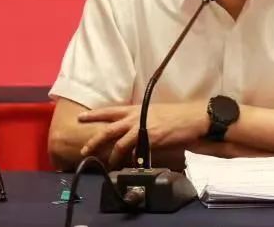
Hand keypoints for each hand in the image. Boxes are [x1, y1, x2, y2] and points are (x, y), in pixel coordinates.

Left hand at [77, 101, 208, 165]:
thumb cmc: (177, 115)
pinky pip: (135, 152)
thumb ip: (141, 120)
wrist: (192, 117)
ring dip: (111, 156)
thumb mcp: (154, 113)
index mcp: (136, 109)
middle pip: (108, 129)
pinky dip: (131, 159)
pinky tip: (130, 164)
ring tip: (107, 164)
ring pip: (119, 143)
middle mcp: (135, 117)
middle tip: (84, 150)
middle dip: (94, 140)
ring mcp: (142, 128)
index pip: (110, 110)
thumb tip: (134, 129)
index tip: (80, 117)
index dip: (94, 114)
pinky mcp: (150, 139)